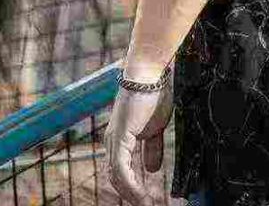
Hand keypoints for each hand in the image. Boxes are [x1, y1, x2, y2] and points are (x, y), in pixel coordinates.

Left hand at [103, 80, 173, 204]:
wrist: (150, 74)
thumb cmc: (154, 95)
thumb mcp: (156, 127)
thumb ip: (152, 148)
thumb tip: (153, 170)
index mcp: (120, 139)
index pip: (120, 170)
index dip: (131, 187)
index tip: (146, 199)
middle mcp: (112, 141)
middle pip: (115, 177)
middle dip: (130, 194)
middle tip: (145, 204)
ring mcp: (114, 140)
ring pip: (116, 176)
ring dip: (131, 193)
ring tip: (145, 203)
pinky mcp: (119, 137)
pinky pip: (121, 168)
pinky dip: (130, 184)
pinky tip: (141, 193)